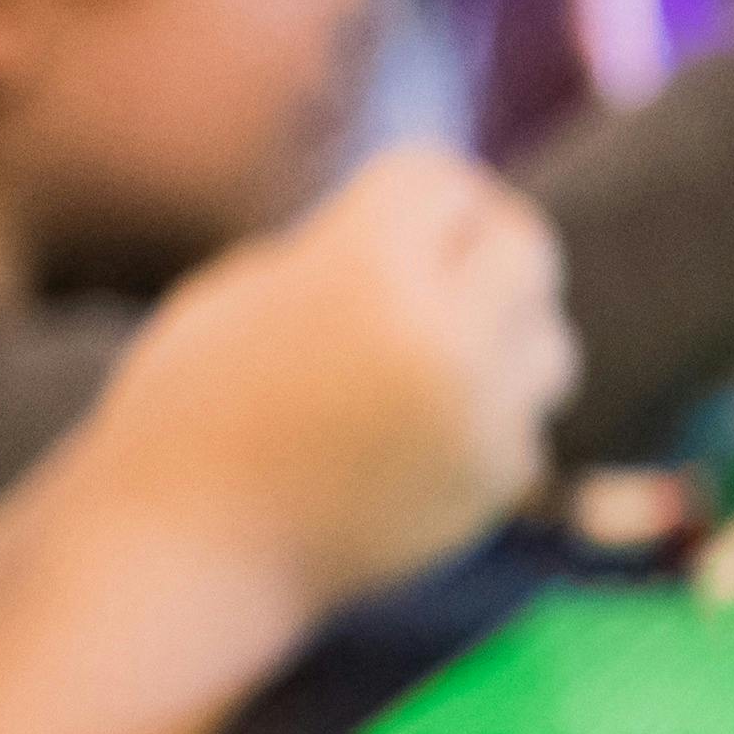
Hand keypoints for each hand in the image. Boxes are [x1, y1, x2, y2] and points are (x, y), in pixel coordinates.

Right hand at [70, 150, 579, 612]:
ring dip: (504, 336)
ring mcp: (479, 416)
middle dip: (485, 247)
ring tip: (428, 356)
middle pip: (524, 243)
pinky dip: (489, 419)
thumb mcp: (246, 290)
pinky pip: (527, 420)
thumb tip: (441, 222)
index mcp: (365, 268)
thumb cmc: (192, 410)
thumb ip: (350, 245)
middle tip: (442, 268)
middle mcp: (442, 336)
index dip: (415, 195)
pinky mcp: (495, 484)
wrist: (185, 555)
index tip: (390, 221)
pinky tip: (415, 436)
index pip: (442, 178)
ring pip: (548, 336)